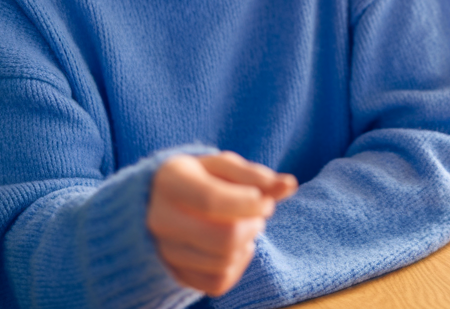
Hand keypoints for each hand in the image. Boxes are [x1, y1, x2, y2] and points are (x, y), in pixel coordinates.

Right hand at [147, 151, 297, 295]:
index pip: (211, 201)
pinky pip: (218, 283)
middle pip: (223, 238)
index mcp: (170, 182)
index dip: (248, 203)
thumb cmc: (200, 178)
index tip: (263, 199)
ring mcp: (165, 251)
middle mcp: (160, 219)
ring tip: (245, 225)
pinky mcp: (175, 274)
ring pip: (224, 262)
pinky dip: (237, 266)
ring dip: (247, 243)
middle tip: (258, 214)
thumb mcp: (224, 167)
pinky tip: (236, 247)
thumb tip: (289, 185)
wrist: (161, 202)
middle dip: (253, 225)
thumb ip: (255, 176)